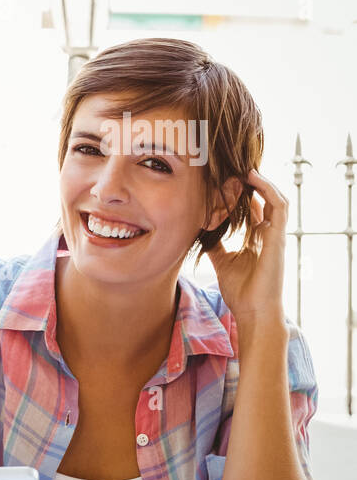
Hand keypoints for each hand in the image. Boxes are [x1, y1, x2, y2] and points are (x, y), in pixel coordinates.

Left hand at [206, 169, 288, 331]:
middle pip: (265, 201)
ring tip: (246, 169)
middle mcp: (269, 235)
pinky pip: (279, 206)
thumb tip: (201, 231)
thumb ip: (216, 245)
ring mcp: (276, 235)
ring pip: (275, 199)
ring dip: (262, 182)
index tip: (228, 181)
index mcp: (257, 240)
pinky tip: (254, 179)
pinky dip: (268, 190)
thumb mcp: (222, 262)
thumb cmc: (241, 291)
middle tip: (235, 169)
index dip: (243, 195)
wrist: (253, 311)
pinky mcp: (279, 237)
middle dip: (252, 185)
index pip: (254, 210)